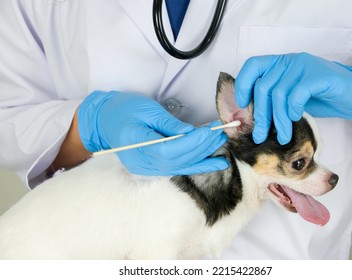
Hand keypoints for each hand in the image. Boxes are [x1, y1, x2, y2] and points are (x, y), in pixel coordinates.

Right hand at [77, 91, 228, 174]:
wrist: (106, 121)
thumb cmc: (123, 110)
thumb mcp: (146, 109)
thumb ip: (169, 124)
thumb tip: (191, 132)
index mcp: (136, 145)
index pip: (169, 149)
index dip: (192, 142)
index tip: (210, 131)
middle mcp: (142, 162)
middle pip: (178, 159)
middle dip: (202, 147)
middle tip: (220, 132)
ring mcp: (147, 168)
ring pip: (181, 166)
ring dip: (203, 156)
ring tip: (221, 143)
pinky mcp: (154, 168)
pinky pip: (179, 168)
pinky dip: (198, 165)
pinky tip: (216, 164)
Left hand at [235, 52, 351, 144]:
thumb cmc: (321, 97)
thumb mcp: (291, 97)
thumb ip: (273, 100)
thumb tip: (250, 117)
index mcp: (280, 64)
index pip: (252, 66)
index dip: (243, 85)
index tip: (242, 105)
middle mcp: (290, 61)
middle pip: (263, 86)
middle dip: (260, 115)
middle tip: (260, 135)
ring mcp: (304, 66)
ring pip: (279, 94)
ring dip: (278, 120)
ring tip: (282, 136)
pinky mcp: (320, 76)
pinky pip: (297, 94)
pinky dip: (293, 109)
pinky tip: (296, 118)